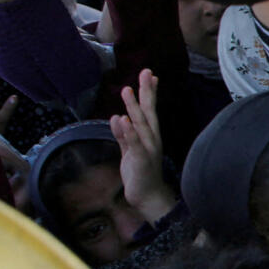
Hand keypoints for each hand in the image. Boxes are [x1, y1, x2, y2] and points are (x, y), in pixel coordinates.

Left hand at [110, 68, 177, 223]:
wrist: (148, 197)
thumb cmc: (140, 173)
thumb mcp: (129, 151)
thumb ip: (123, 135)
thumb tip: (117, 118)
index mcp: (149, 136)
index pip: (149, 110)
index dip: (149, 92)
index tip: (149, 74)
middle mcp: (151, 139)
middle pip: (148, 112)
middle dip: (146, 92)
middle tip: (146, 72)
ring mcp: (147, 149)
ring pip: (140, 124)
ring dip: (133, 107)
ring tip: (127, 89)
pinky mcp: (140, 160)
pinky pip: (134, 144)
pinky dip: (128, 132)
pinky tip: (123, 120)